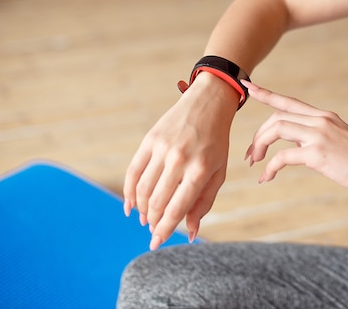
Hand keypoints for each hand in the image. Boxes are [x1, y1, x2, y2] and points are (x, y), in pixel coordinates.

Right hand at [123, 74, 237, 249]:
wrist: (207, 105)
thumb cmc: (216, 143)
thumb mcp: (218, 173)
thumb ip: (203, 203)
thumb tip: (190, 232)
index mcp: (201, 169)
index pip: (177, 208)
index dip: (164, 230)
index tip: (155, 243)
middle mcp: (180, 159)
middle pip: (156, 202)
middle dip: (152, 222)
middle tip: (152, 230)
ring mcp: (162, 149)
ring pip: (142, 189)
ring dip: (141, 209)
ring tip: (145, 218)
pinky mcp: (149, 140)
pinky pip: (133, 172)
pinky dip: (129, 192)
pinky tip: (130, 205)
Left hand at [243, 80, 347, 196]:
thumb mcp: (340, 141)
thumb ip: (320, 137)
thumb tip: (301, 146)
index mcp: (325, 116)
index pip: (289, 101)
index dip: (266, 93)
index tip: (248, 86)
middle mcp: (320, 120)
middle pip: (276, 117)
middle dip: (258, 135)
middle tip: (251, 155)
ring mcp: (319, 135)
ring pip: (275, 130)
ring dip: (259, 146)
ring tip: (255, 164)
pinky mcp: (318, 153)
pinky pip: (282, 156)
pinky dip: (270, 167)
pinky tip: (267, 178)